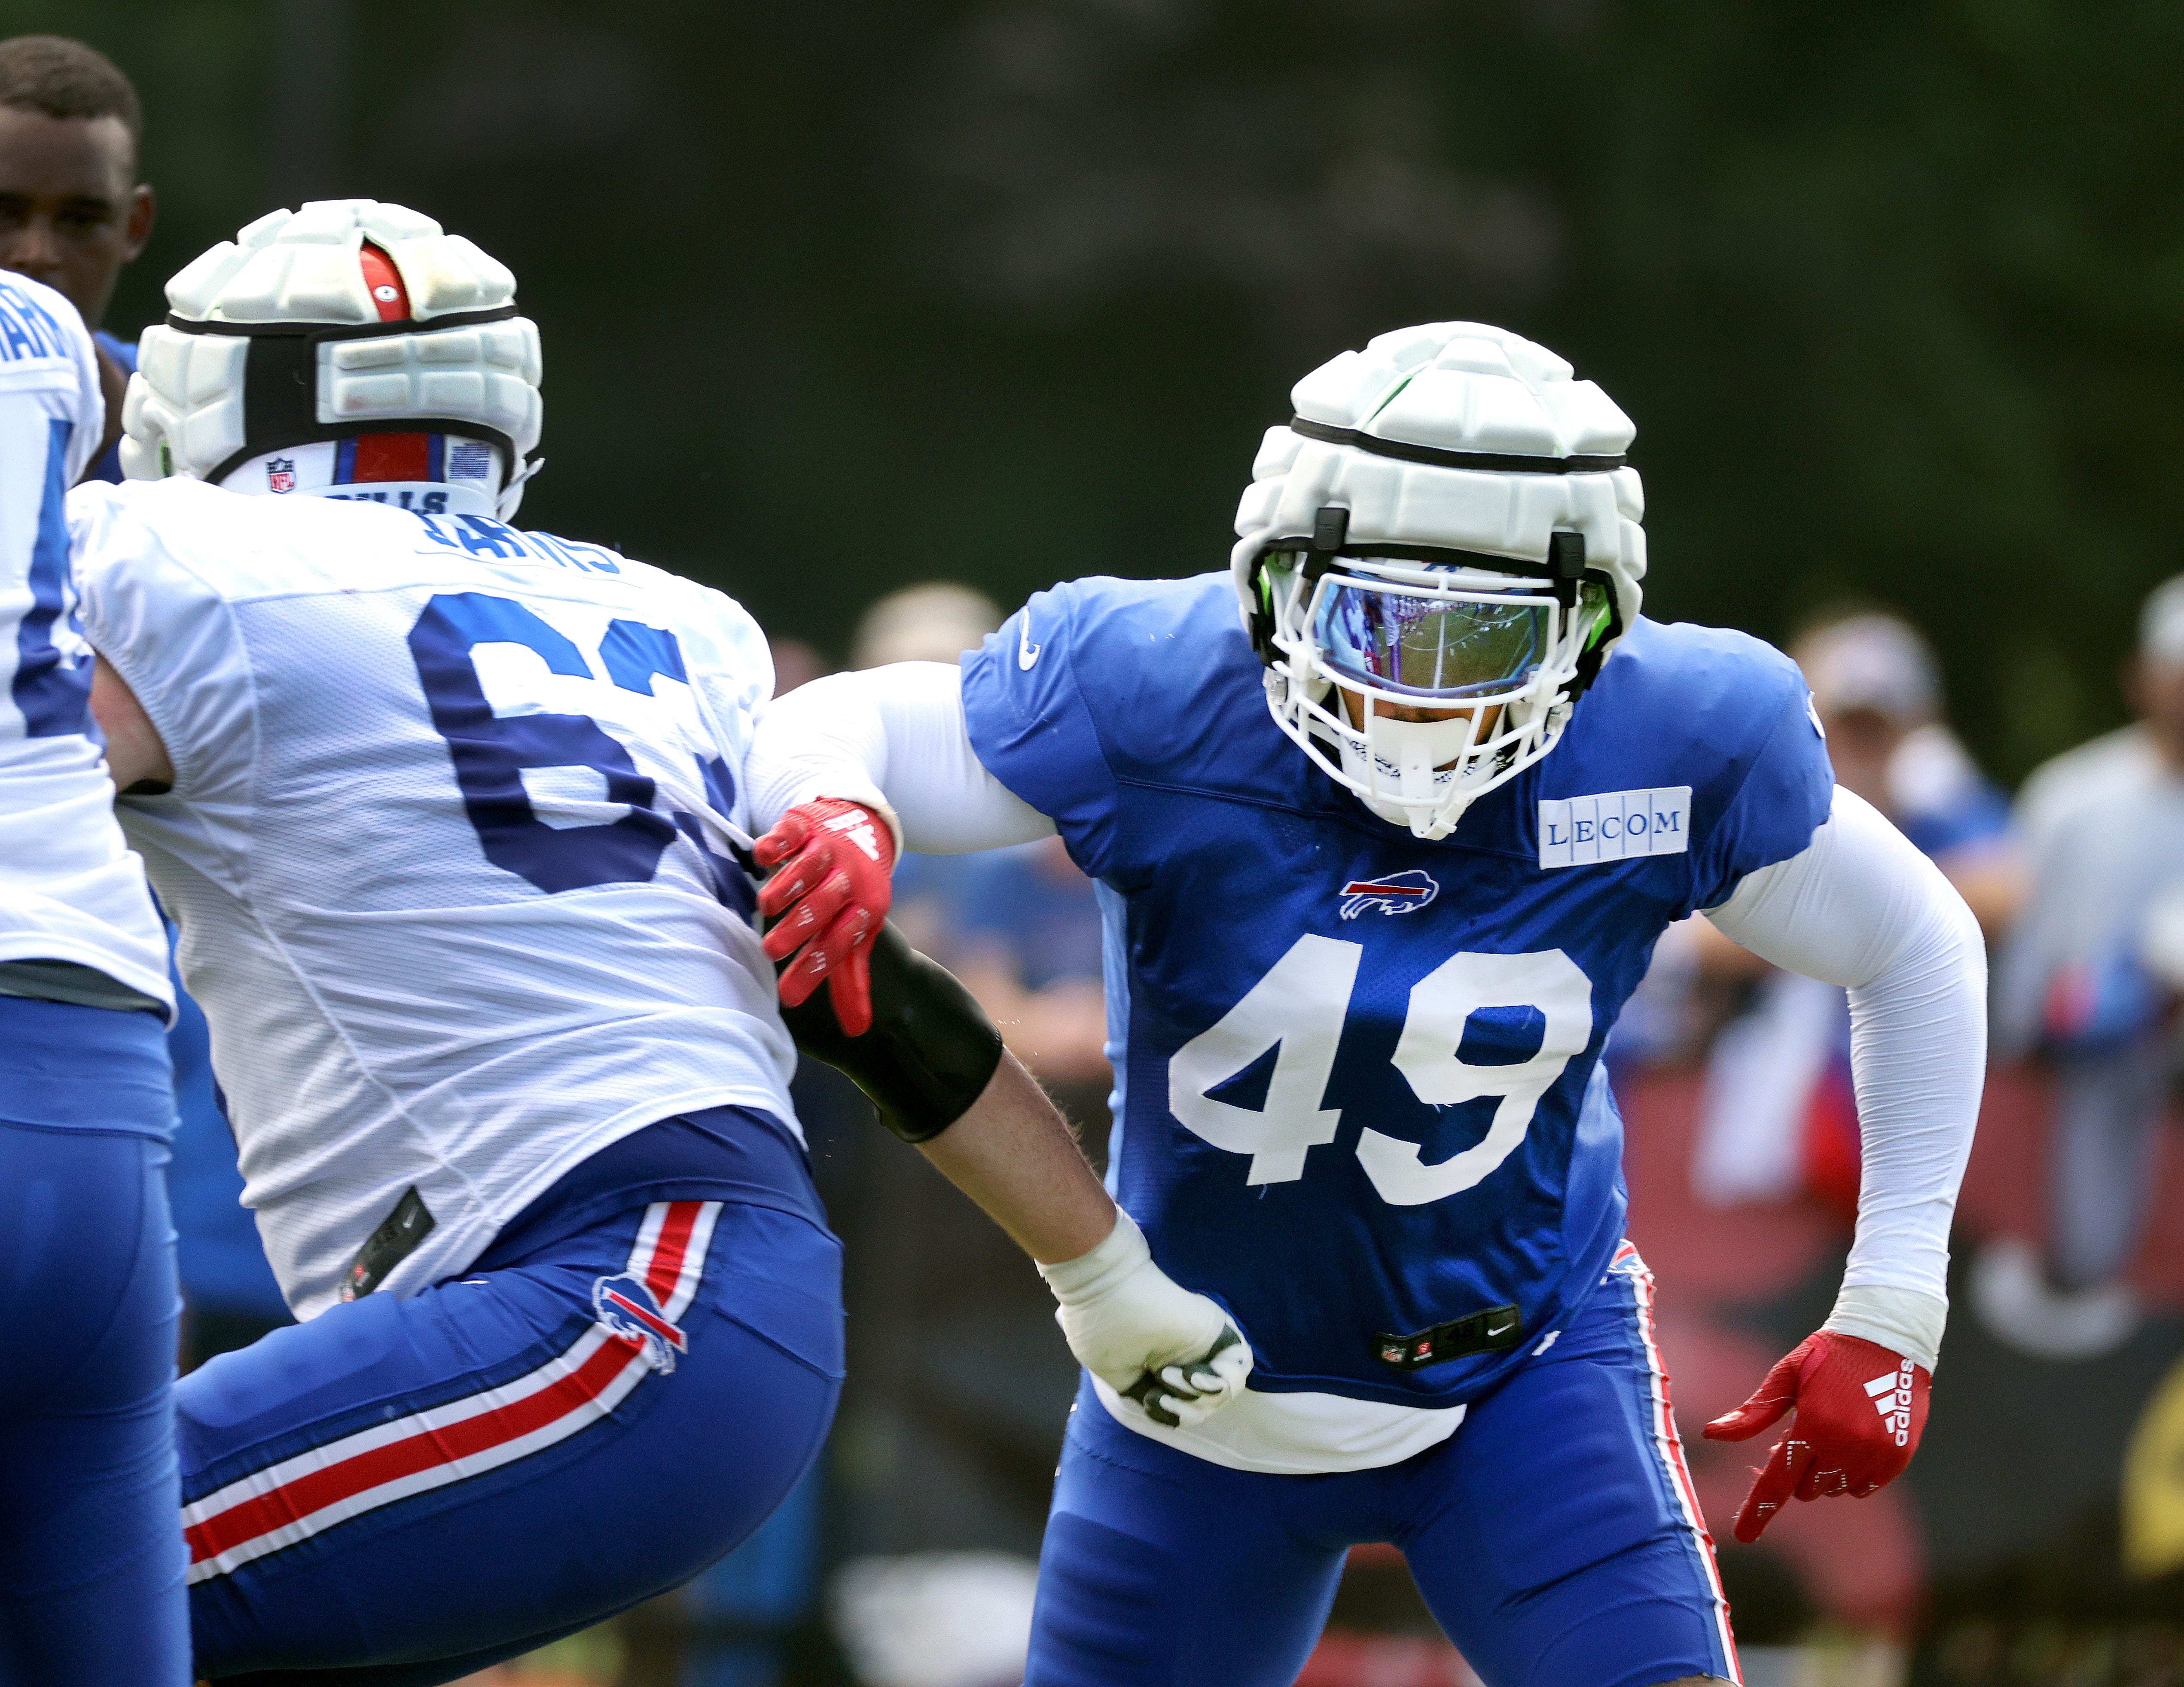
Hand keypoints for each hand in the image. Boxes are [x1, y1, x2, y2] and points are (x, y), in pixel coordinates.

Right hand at [755, 799, 894, 1035]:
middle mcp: (848, 879)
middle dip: (799, 927)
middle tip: (771, 950)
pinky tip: (762, 856)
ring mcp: (827, 848)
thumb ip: (851, 978)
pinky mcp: (806, 825)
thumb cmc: (853, 894)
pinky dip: (778, 841)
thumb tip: (856, 1031)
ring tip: (764, 907)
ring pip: (810, 867)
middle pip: (825, 905)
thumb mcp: (858, 930)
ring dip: (789, 885)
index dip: (814, 970)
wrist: (862, 826)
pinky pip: (792, 831)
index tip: (786, 998)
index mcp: (863, 909)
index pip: (838, 944)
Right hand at [1040, 1211, 1254, 1428]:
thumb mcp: (1124, 1378)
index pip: (1190, 1404)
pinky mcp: (1217, 1328)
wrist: (1102, 1286)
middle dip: (1187, 1412)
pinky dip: (1218, 1383)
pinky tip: (1191, 1375)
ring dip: (1196, 1399)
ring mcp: (1205, 1342)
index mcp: (1167, 1363)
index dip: (1176, 1415)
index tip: (1152, 1401)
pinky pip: (1239, 1365)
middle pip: (1209, 1402)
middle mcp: (1190, 1354)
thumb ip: (1149, 1396)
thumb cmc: (1101, 1327)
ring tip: (1167, 1375)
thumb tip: (1169, 1415)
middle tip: (1159, 1392)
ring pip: (1227, 1391)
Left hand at [1702, 1330, 1929, 1541]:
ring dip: (1824, 1472)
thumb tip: (1712, 1434)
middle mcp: (1845, 1444)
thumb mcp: (1786, 1376)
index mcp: (1813, 1424)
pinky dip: (1852, 1474)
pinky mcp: (1898, 1457)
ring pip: (1834, 1489)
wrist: (1889, 1338)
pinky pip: (1864, 1487)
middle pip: (1806, 1488)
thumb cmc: (1828, 1354)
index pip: (1779, 1478)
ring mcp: (1875, 1453)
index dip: (1759, 1508)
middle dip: (1797, 1469)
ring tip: (1830, 1430)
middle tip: (1802, 1433)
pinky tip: (1852, 1441)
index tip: (1743, 1536)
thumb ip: (1754, 1413)